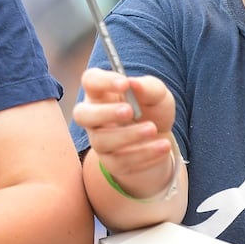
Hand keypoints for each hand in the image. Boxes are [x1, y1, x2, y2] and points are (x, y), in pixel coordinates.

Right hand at [73, 67, 175, 188]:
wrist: (161, 139)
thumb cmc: (152, 109)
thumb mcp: (158, 94)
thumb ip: (148, 87)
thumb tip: (133, 83)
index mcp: (101, 92)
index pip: (90, 81)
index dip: (103, 81)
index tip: (124, 83)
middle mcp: (93, 116)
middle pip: (82, 114)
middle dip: (104, 113)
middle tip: (129, 110)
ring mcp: (100, 140)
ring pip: (101, 141)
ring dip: (129, 135)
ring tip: (153, 129)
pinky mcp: (111, 162)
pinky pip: (121, 161)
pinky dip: (144, 153)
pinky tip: (162, 146)